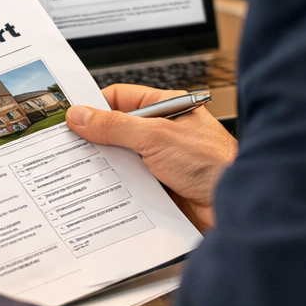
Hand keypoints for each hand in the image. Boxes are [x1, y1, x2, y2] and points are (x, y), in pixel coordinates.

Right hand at [66, 84, 237, 232]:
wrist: (236, 207)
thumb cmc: (214, 163)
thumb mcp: (156, 136)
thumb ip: (115, 126)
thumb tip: (82, 116)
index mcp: (166, 107)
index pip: (122, 98)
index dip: (95, 104)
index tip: (71, 116)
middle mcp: (164, 132)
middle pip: (118, 130)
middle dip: (95, 138)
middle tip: (69, 145)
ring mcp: (161, 160)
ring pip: (121, 159)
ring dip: (105, 165)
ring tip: (82, 169)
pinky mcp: (160, 187)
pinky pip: (129, 183)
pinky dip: (115, 187)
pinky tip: (102, 191)